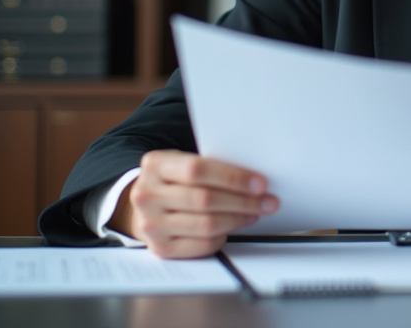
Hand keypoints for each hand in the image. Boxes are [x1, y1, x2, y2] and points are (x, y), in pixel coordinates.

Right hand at [109, 149, 279, 258]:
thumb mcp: (183, 162)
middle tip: (268, 201)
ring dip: (238, 219)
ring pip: (206, 224)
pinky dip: (223, 236)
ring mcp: (151, 224)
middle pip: (204, 199)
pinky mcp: (160, 247)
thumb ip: (210, 166)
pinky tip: (233, 227)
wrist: (142, 205)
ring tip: (255, 213)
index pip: (198, 170)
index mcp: (155, 165)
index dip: (233, 177)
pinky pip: (201, 245)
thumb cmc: (173, 181)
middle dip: (243, 201)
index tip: (260, 183)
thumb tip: (254, 178)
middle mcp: (147, 195)